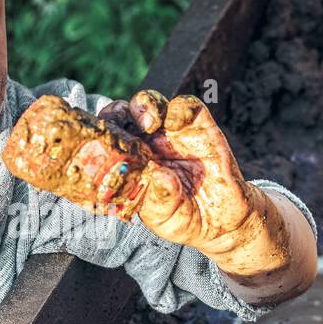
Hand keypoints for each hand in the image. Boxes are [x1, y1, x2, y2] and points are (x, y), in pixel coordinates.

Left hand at [97, 90, 277, 262]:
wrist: (221, 220)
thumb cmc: (184, 219)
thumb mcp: (165, 218)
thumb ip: (159, 199)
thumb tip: (157, 174)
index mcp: (129, 162)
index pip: (107, 140)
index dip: (101, 135)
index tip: (101, 140)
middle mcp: (146, 144)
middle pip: (123, 114)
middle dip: (117, 113)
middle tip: (122, 125)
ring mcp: (171, 133)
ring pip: (150, 103)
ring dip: (145, 106)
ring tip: (150, 123)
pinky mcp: (198, 127)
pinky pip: (186, 106)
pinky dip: (179, 109)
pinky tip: (178, 123)